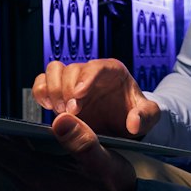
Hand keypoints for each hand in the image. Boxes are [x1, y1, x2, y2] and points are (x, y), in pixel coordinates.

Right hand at [32, 58, 160, 138]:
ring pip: (54, 70)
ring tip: (60, 110)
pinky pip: (43, 82)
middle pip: (72, 69)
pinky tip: (49, 107)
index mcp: (113, 71)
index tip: (78, 96)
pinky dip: (41, 91)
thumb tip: (133, 123)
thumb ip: (145, 117)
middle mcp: (91, 73)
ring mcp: (74, 81)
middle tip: (71, 112)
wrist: (123, 122)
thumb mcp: (148, 116)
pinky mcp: (60, 91)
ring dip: (53, 89)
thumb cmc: (136, 114)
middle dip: (68, 89)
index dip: (86, 78)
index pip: (97, 67)